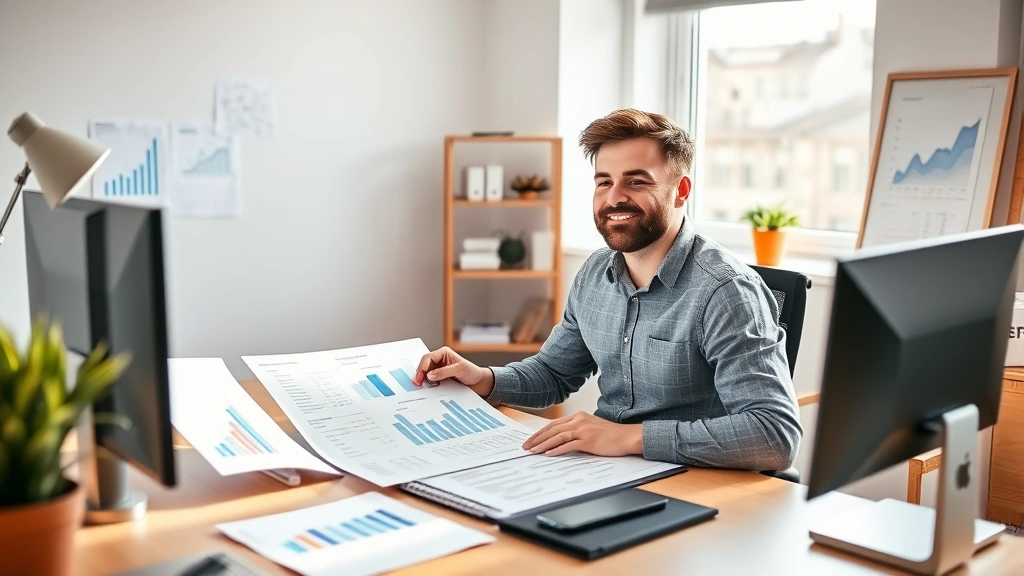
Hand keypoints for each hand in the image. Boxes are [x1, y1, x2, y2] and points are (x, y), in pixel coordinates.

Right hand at [413, 346, 494, 396]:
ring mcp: (439, 369)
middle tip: (417, 384)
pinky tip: (426, 388)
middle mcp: (439, 360)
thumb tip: (429, 375)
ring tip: (421, 386)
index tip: (420, 377)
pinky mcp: (439, 377)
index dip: (422, 367)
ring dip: (422, 379)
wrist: (478, 383)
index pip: (428, 358)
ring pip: (425, 373)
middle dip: (420, 374)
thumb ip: (444, 372)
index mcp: (443, 353)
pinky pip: (430, 380)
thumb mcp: (459, 370)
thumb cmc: (471, 372)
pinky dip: (427, 384)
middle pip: (424, 365)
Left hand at [523, 412, 643, 456]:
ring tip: (533, 451)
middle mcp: (579, 420)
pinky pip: (569, 445)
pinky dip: (557, 450)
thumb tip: (560, 441)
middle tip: (526, 447)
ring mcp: (584, 430)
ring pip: (558, 436)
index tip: (530, 440)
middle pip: (552, 429)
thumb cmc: (611, 435)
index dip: (540, 433)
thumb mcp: (591, 428)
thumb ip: (577, 431)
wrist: (627, 437)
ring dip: (543, 444)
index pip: (554, 424)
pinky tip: (549, 454)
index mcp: (579, 416)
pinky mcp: (589, 440)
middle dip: (537, 439)